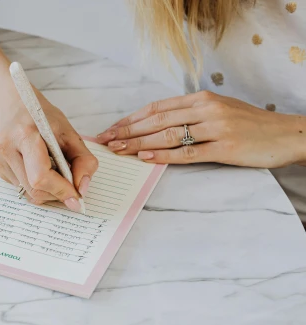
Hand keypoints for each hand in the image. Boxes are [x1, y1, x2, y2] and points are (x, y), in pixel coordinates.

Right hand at [0, 89, 97, 211]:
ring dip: (47, 191)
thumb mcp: (69, 133)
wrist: (14, 107)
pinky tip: (39, 169)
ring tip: (55, 174)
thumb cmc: (43, 118)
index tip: (76, 197)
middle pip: (34, 188)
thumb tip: (81, 189)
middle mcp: (7, 148)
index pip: (41, 176)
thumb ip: (82, 160)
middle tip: (70, 188)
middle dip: (56, 193)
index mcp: (25, 135)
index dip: (60, 190)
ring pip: (28, 192)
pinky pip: (21, 188)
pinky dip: (36, 186)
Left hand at [97, 91, 305, 168]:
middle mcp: (206, 109)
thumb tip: (155, 125)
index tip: (111, 129)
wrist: (286, 134)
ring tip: (118, 150)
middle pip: (156, 120)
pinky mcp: (223, 148)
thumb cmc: (249, 124)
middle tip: (105, 141)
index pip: (157, 108)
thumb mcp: (219, 110)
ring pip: (167, 135)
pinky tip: (145, 158)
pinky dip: (164, 156)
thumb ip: (190, 114)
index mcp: (202, 99)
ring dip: (138, 143)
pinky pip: (187, 152)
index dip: (130, 119)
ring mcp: (215, 128)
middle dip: (126, 131)